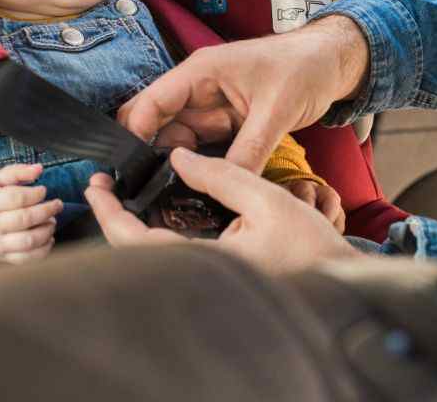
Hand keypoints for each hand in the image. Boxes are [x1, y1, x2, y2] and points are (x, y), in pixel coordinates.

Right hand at [0, 164, 63, 264]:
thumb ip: (17, 172)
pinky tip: (48, 238)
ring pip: (27, 241)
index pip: (15, 198)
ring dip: (46, 230)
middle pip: (24, 219)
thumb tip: (38, 169)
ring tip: (51, 221)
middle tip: (57, 205)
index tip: (43, 190)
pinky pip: (26, 258)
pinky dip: (43, 250)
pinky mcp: (3, 256)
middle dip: (47, 211)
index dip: (34, 194)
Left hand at [85, 148, 360, 272]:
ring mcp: (207, 280)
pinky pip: (174, 255)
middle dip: (114, 217)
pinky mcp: (216, 276)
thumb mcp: (267, 198)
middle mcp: (200, 276)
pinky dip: (158, 232)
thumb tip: (179, 157)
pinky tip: (159, 209)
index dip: (110, 213)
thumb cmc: (310, 245)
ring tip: (126, 191)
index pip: (137, 242)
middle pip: (137, 252)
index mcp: (207, 262)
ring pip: (154, 254)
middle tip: (104, 185)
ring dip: (134, 224)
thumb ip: (221, 175)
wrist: (339, 278)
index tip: (96, 186)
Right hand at [117, 16, 369, 172]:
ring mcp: (212, 105)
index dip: (136, 134)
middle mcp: (199, 88)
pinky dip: (200, 164)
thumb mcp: (277, 111)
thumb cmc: (305, 68)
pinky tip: (200, 186)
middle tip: (150, 191)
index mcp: (201, 72)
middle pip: (158, 123)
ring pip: (179, 139)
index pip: (152, 102)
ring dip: (178, 164)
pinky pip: (203, 146)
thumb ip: (249, 150)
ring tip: (175, 195)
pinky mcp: (226, 121)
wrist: (332, 62)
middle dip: (151, 154)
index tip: (131, 171)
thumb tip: (226, 185)